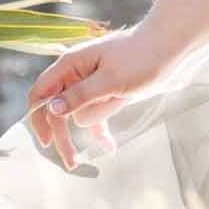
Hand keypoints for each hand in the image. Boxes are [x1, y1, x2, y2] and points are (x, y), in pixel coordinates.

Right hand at [26, 23, 168, 170]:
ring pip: (79, 114)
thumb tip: (52, 109)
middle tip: (71, 162)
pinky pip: (96, 114)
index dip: (38, 118)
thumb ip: (81, 95)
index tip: (46, 142)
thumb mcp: (111, 80)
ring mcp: (91, 84)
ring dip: (91, 127)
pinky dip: (101, 130)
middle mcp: (76, 73)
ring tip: (108, 141)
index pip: (40, 93)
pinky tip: (109, 147)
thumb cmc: (141, 58)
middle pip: (57, 109)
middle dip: (63, 135)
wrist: (170, 46)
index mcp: (70, 64)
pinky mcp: (106, 92)